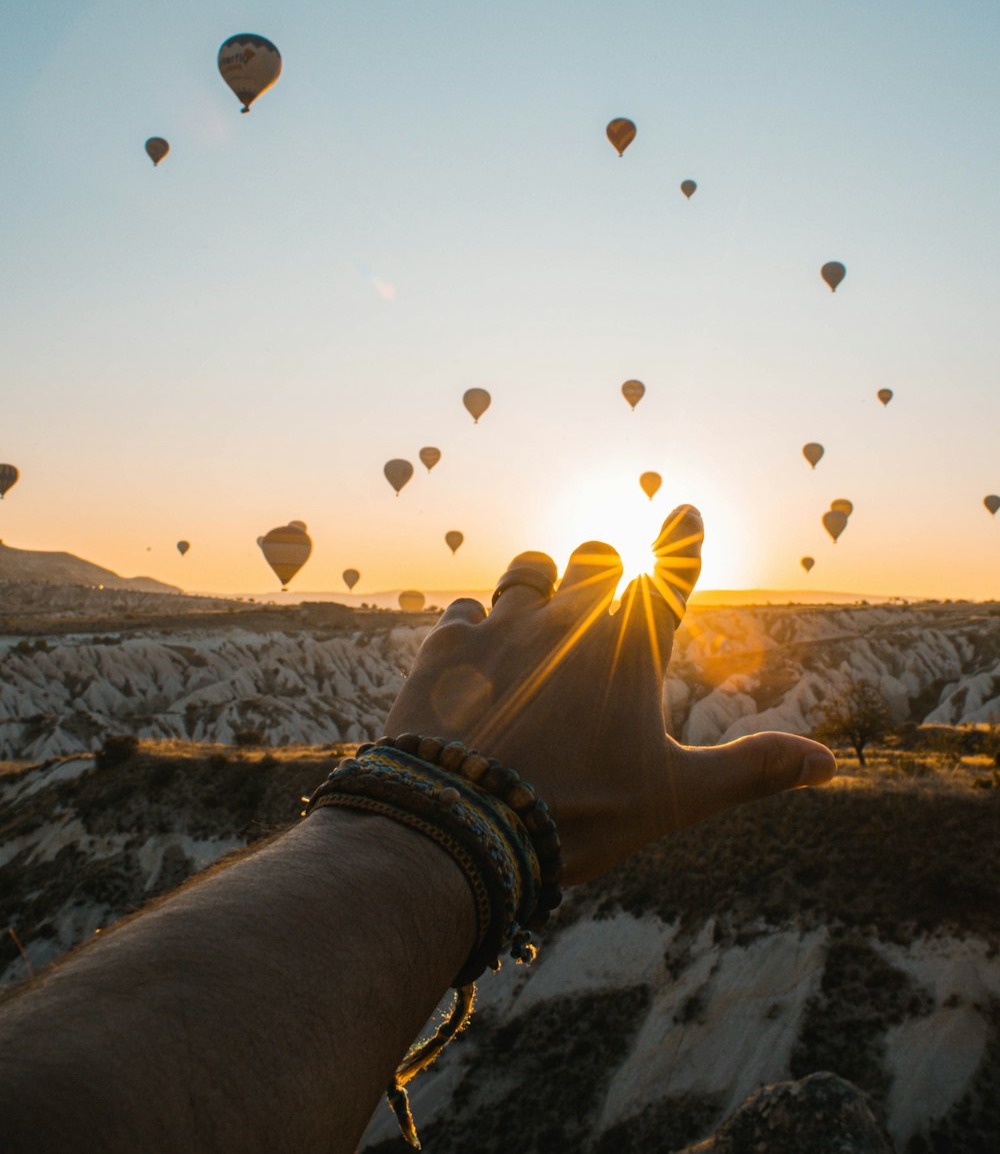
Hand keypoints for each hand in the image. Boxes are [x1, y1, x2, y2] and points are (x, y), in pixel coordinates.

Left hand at [386, 504, 835, 883]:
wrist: (461, 825)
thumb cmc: (578, 813)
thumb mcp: (675, 798)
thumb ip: (751, 771)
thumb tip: (829, 764)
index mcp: (630, 651)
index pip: (671, 576)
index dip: (683, 540)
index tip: (686, 509)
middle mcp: (569, 620)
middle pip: (595, 558)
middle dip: (603, 566)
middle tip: (602, 582)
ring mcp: (503, 625)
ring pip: (528, 569)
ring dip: (539, 582)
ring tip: (537, 608)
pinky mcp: (446, 645)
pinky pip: (464, 611)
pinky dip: (474, 628)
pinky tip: (472, 655)